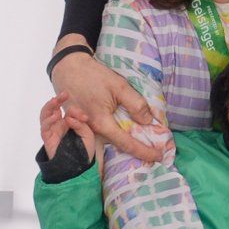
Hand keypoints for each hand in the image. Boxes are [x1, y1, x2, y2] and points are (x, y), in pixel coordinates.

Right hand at [39, 94, 94, 161]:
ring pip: (45, 114)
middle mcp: (59, 125)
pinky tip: (55, 116)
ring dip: (49, 106)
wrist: (78, 167)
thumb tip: (68, 117)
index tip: (85, 118)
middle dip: (58, 100)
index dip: (76, 111)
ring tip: (55, 100)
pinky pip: (44, 127)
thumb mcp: (87, 135)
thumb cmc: (84, 151)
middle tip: (65, 94)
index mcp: (70, 123)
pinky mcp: (47, 138)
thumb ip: (80, 124)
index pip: (69, 111)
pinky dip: (48, 120)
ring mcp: (52, 130)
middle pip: (54, 108)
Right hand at [51, 42, 166, 162]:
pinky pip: (98, 140)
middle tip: (152, 159)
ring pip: (105, 148)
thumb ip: (135, 104)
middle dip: (132, 157)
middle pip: (114, 151)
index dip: (144, 151)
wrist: (68, 69)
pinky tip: (124, 140)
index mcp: (102, 123)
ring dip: (122, 152)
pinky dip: (111, 144)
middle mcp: (92, 131)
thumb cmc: (93, 76)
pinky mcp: (82, 126)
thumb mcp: (119, 86)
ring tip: (140, 152)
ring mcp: (84, 130)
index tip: (159, 156)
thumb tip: (148, 121)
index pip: (126, 144)